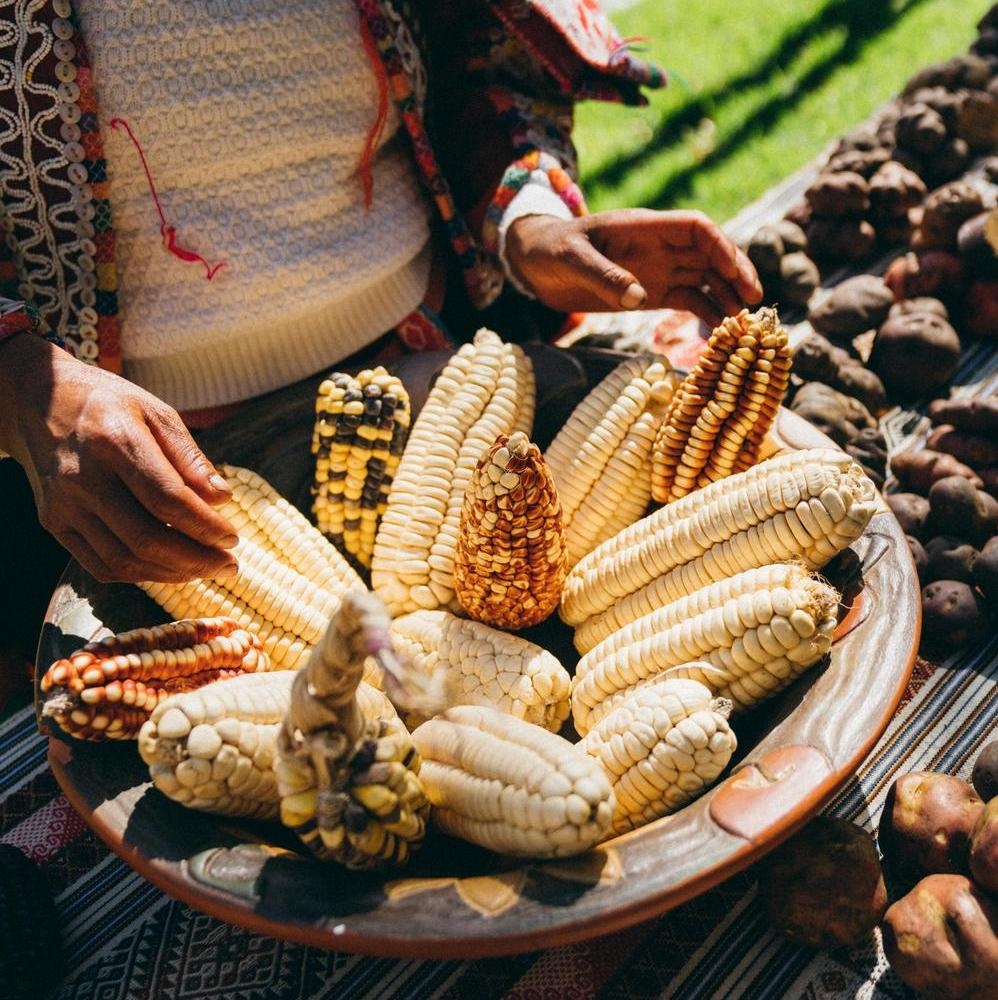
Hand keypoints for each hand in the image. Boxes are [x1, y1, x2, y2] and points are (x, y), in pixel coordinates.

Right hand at [0, 335, 238, 583]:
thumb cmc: (110, 405)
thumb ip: (190, 458)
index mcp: (113, 441)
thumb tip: (223, 499)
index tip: (233, 538)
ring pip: (124, 560)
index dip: (206, 527)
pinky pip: (101, 566)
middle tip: (229, 564)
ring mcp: (64, 505)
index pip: (168, 500)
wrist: (40, 402)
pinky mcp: (54, 523)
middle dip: (197, 560)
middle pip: (146, 538)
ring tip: (207, 569)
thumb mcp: (157, 413)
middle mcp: (83, 477)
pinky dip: (142, 576)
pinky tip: (171, 569)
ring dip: (173, 574)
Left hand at [504, 208, 762, 324]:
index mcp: (645, 228)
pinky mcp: (651, 293)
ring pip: (704, 279)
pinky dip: (707, 314)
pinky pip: (688, 300)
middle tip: (753, 301)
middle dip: (734, 274)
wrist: (535, 263)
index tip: (734, 271)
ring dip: (726, 297)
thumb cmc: (550, 250)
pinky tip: (721, 334)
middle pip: (710, 254)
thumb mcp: (572, 260)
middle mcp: (659, 247)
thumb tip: (637, 297)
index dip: (720, 246)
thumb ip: (603, 276)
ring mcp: (657, 270)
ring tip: (743, 324)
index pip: (696, 228)